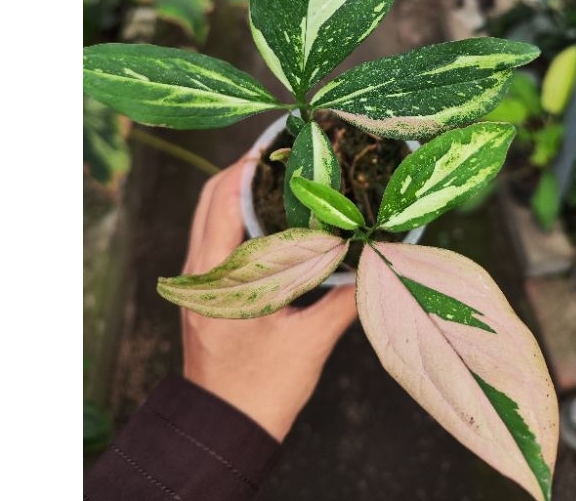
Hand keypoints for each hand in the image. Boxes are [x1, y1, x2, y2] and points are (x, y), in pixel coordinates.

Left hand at [180, 158, 357, 441]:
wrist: (227, 427)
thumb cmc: (264, 388)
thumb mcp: (310, 341)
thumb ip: (344, 297)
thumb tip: (377, 261)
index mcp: (218, 280)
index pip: (222, 203)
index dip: (247, 169)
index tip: (277, 148)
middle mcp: (199, 274)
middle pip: (210, 200)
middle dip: (244, 172)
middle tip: (284, 153)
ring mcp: (198, 282)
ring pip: (209, 216)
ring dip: (238, 191)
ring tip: (279, 174)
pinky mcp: (205, 291)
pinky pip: (215, 236)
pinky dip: (237, 215)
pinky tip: (270, 214)